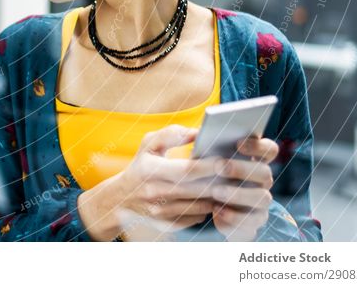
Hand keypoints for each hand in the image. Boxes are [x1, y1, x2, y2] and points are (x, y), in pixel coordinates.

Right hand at [78, 124, 221, 240]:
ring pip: (200, 206)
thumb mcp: (148, 144)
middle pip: (197, 189)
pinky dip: (209, 208)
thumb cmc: (141, 165)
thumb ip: (172, 134)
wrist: (121, 198)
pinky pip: (197, 218)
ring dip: (218, 196)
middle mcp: (154, 192)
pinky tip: (215, 198)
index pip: (187, 169)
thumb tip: (198, 133)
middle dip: (219, 181)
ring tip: (230, 185)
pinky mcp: (168, 224)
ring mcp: (161, 211)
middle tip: (235, 172)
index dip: (209, 165)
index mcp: (149, 169)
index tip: (226, 159)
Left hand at [211, 137, 279, 241]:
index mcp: (255, 161)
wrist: (210, 207)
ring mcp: (261, 202)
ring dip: (238, 194)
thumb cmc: (208, 176)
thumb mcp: (206, 160)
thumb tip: (198, 135)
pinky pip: (252, 221)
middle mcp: (262, 181)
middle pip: (265, 173)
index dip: (258, 145)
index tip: (237, 143)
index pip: (269, 150)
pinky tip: (217, 210)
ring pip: (262, 197)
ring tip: (215, 192)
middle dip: (241, 169)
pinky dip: (234, 216)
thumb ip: (208, 149)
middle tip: (219, 167)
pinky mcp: (255, 221)